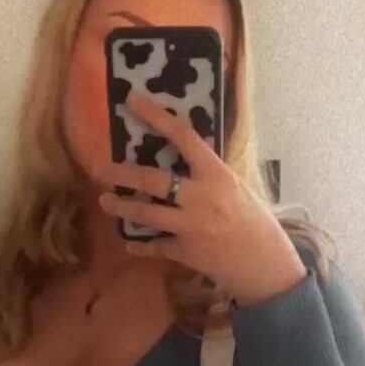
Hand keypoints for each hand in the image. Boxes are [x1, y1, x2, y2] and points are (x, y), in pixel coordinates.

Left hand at [93, 91, 306, 306]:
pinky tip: (130, 243)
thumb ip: (211, 172)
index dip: (156, 116)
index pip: (183, 137)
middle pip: (152, 179)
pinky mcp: (185, 252)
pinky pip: (155, 247)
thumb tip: (193, 148)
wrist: (265, 265)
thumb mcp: (237, 188)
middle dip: (121, 173)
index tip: (132, 100)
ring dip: (121, 207)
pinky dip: (140, 246)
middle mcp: (200, 197)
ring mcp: (190, 226)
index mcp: (217, 175)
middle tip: (99, 169)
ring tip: (105, 202)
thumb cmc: (255, 222)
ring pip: (145, 213)